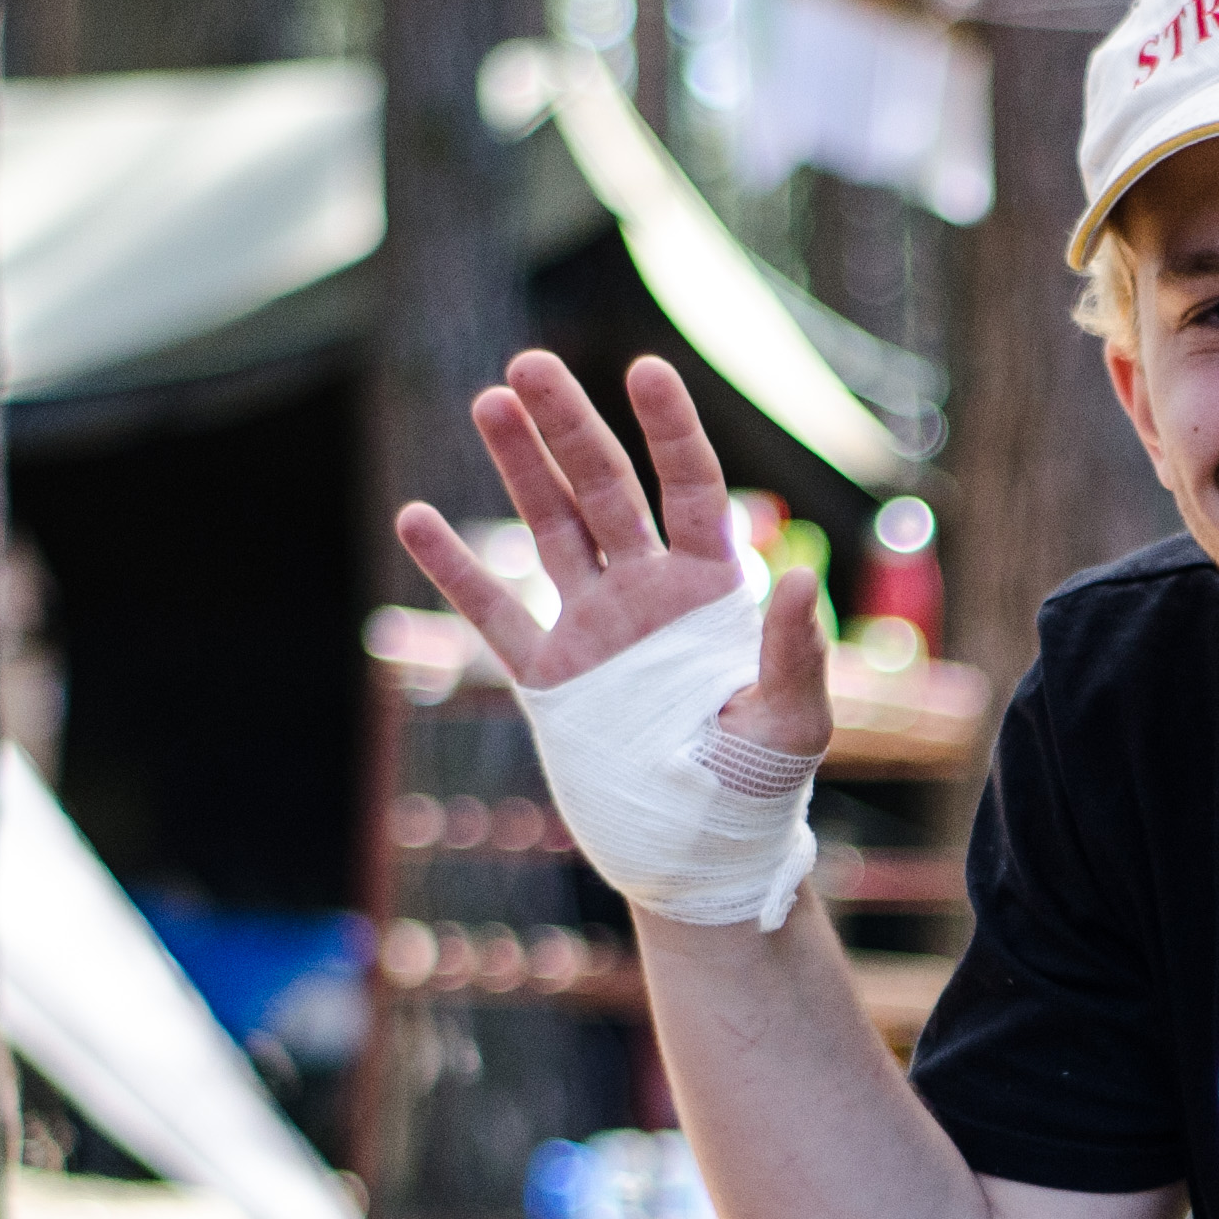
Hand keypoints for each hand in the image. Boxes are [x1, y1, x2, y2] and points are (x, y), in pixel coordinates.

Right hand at [393, 351, 831, 769]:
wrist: (700, 852)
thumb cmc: (761, 787)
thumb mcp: (793, 723)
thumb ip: (792, 653)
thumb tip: (803, 579)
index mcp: (712, 590)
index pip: (691, 488)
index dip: (669, 429)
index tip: (644, 369)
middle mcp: (648, 592)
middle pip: (605, 488)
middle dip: (569, 426)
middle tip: (531, 366)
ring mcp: (594, 628)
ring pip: (550, 528)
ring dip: (519, 467)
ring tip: (488, 400)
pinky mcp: (550, 677)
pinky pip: (493, 614)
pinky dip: (455, 570)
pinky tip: (415, 518)